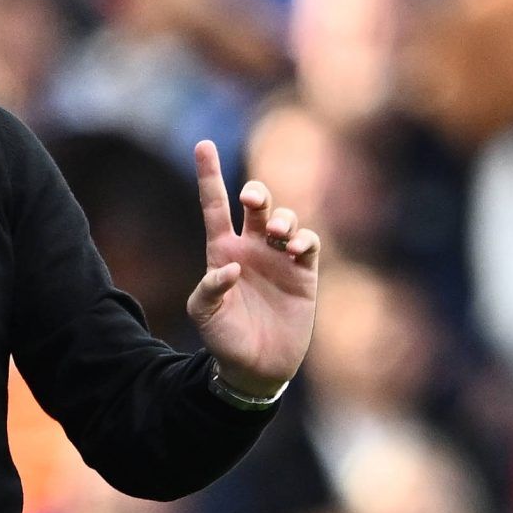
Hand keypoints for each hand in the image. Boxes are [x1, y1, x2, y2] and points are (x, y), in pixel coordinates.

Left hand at [186, 140, 318, 397]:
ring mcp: (279, 260)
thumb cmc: (224, 340)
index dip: (210, 175)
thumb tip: (231, 267)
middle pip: (257, 205)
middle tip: (253, 201)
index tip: (202, 144)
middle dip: (257, 193)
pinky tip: (296, 249)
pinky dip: (305, 239)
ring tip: (280, 236)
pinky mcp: (304, 275)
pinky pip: (309, 244)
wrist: (256, 368)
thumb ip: (210, 289)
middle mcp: (252, 249)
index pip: (215, 206)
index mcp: (222, 252)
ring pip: (287, 219)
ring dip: (285, 219)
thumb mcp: (204, 315)